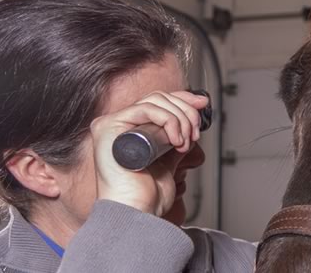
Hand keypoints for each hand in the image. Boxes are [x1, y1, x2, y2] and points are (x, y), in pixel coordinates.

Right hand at [90, 91, 208, 215]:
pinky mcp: (108, 128)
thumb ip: (175, 139)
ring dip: (180, 119)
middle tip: (195, 133)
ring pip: (155, 101)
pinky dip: (169, 121)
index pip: (157, 101)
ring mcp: (110, 125)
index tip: (202, 105)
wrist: (137, 213)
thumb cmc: (148, 196)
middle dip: (185, 112)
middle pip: (158, 98)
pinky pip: (147, 109)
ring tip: (185, 143)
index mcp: (128, 130)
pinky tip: (176, 141)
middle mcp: (117, 125)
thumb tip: (192, 118)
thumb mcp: (169, 160)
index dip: (182, 99)